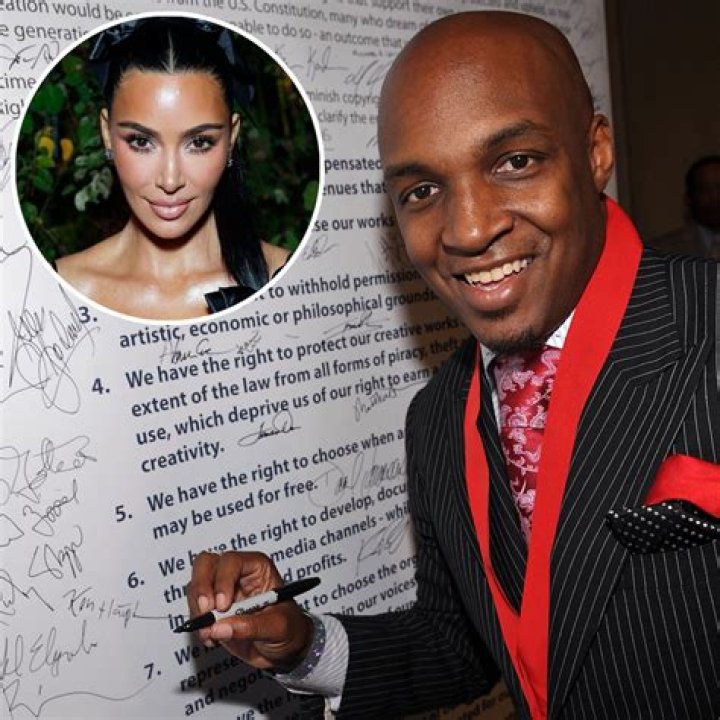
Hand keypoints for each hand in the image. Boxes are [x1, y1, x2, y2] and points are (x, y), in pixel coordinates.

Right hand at [186, 551, 313, 670]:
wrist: (285, 649)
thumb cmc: (289, 629)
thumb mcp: (278, 627)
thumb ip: (251, 626)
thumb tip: (219, 628)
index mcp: (257, 568)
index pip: (231, 561)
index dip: (223, 580)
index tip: (222, 605)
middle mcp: (236, 574)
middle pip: (206, 564)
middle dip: (201, 587)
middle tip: (206, 612)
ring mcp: (221, 590)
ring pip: (195, 585)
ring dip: (197, 610)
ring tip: (211, 633)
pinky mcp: (212, 609)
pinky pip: (195, 609)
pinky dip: (198, 624)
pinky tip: (212, 638)